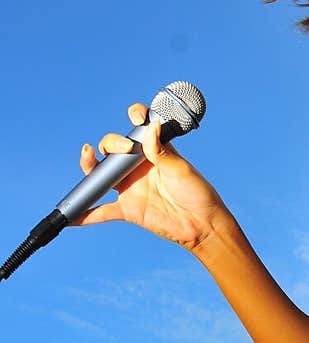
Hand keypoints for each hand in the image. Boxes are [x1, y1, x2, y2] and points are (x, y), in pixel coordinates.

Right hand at [74, 102, 228, 252]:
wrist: (202, 225)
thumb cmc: (198, 193)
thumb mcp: (181, 170)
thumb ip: (162, 152)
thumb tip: (151, 126)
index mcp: (154, 151)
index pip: (139, 128)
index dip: (135, 117)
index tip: (136, 117)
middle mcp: (138, 167)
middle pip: (112, 148)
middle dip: (112, 142)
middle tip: (124, 147)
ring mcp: (131, 188)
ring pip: (101, 174)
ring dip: (89, 165)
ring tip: (87, 156)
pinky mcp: (128, 210)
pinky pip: (102, 212)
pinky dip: (86, 215)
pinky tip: (70, 218)